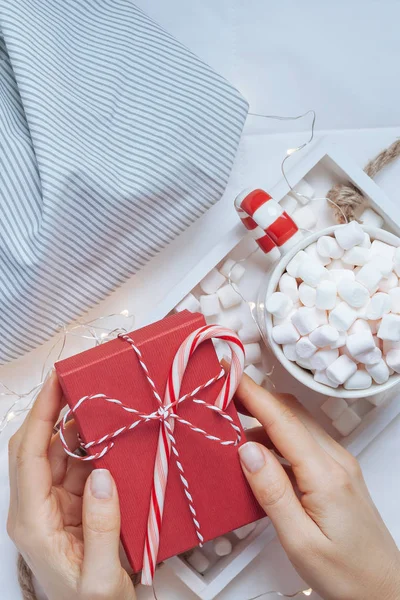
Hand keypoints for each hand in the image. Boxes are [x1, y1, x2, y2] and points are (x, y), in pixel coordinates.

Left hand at [7, 372, 135, 599]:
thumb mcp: (102, 580)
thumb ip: (102, 528)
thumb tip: (101, 475)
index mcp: (33, 522)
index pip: (27, 455)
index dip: (40, 414)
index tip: (55, 383)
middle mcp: (36, 508)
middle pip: (37, 446)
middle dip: (55, 410)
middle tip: (79, 382)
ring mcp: (52, 505)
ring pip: (58, 452)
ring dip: (78, 428)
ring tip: (102, 405)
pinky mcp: (71, 504)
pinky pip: (76, 466)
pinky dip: (91, 447)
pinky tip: (108, 436)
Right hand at [237, 376, 399, 599]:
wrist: (382, 588)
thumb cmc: (346, 573)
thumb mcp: (300, 541)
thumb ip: (272, 493)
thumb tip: (248, 451)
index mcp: (325, 475)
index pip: (282, 420)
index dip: (253, 394)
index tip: (229, 374)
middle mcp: (335, 461)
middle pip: (291, 412)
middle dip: (255, 398)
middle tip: (222, 394)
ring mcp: (338, 464)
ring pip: (296, 423)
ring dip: (264, 417)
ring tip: (231, 425)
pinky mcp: (336, 472)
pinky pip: (302, 440)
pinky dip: (276, 435)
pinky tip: (258, 452)